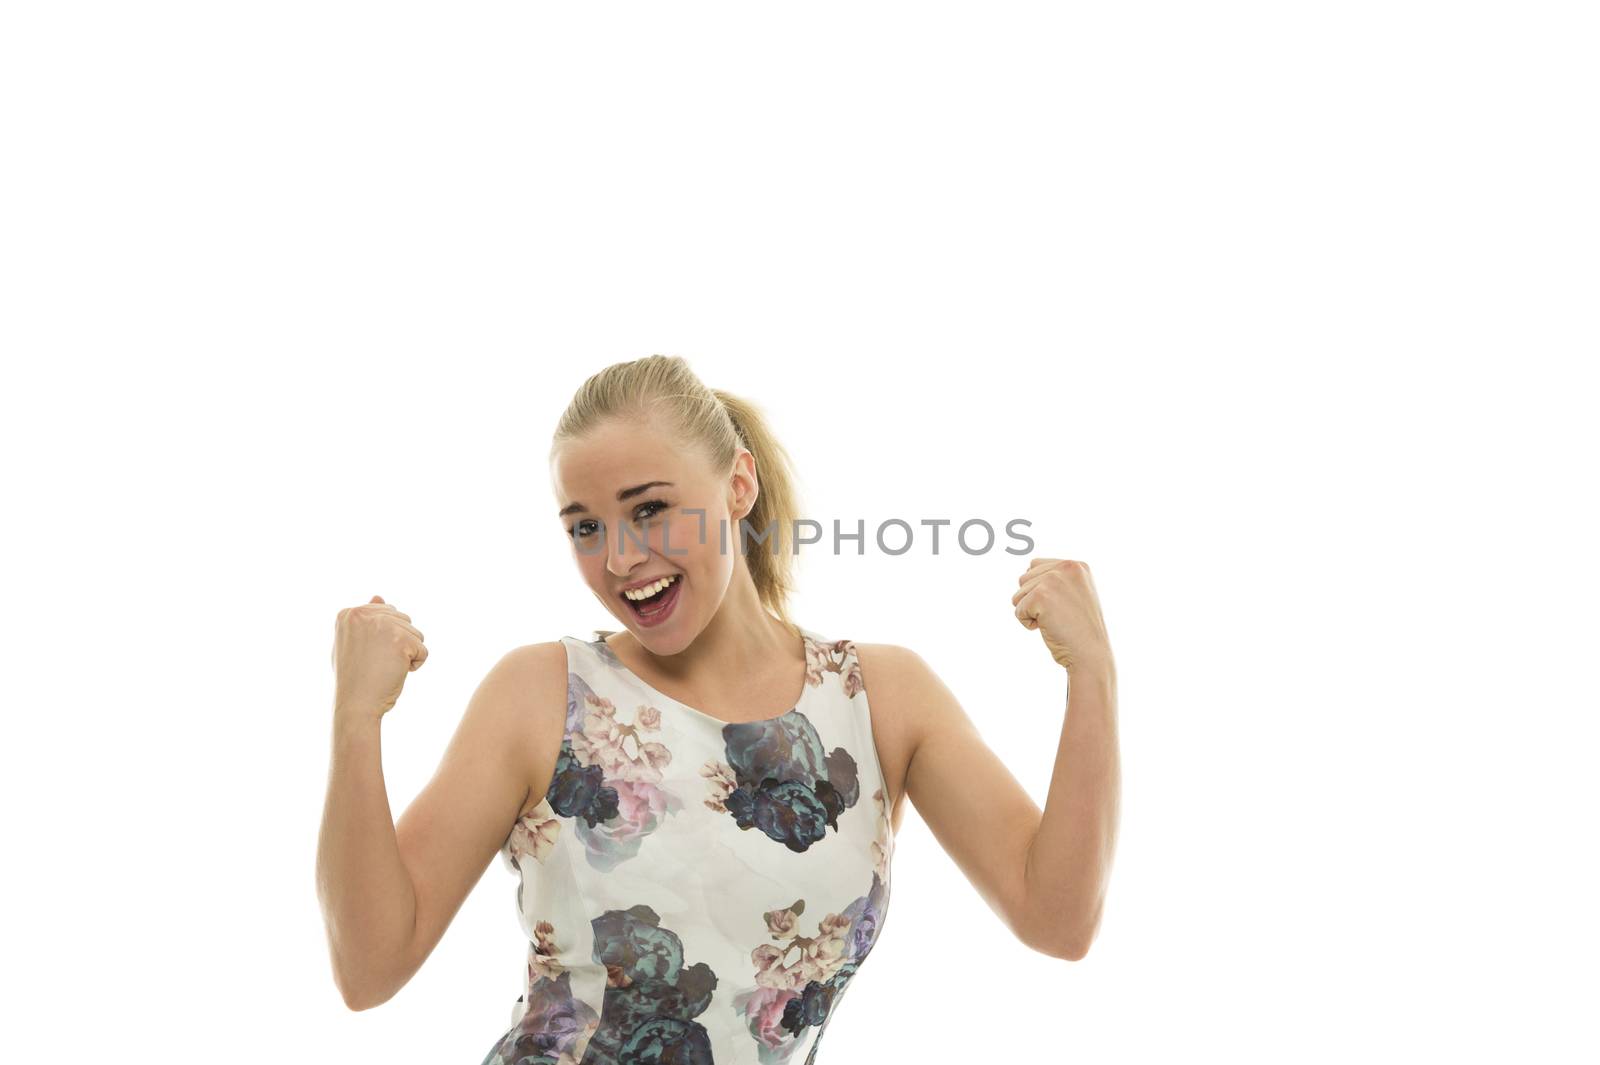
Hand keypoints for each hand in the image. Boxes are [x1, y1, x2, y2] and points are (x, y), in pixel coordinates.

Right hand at [331, 595, 428, 718]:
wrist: (355, 705)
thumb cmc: (353, 678)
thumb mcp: (352, 644)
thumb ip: (364, 621)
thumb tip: (379, 597)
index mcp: (348, 613)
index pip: (385, 613)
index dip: (383, 639)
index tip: (366, 655)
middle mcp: (363, 614)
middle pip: (403, 620)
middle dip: (398, 644)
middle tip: (376, 663)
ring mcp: (383, 625)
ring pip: (416, 634)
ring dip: (407, 654)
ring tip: (385, 668)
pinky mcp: (401, 640)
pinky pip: (423, 650)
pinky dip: (415, 665)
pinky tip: (397, 673)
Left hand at [1011, 558, 1111, 672]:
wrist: (1090, 654)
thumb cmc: (1081, 630)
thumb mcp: (1075, 594)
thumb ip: (1057, 579)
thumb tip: (1028, 569)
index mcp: (1077, 565)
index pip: (1035, 565)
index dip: (1041, 591)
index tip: (1063, 607)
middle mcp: (1067, 566)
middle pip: (1024, 578)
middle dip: (1034, 601)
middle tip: (1060, 616)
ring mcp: (1054, 579)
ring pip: (1019, 594)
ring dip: (1031, 612)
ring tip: (1055, 621)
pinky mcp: (1042, 596)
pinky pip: (1018, 610)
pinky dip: (1028, 623)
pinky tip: (1049, 627)